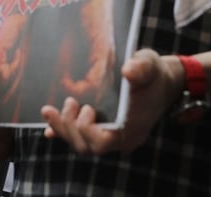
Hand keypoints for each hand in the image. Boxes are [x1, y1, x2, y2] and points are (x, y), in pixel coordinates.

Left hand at [42, 49, 182, 154]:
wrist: (161, 81)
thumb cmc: (154, 74)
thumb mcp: (149, 65)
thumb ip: (141, 68)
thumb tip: (128, 70)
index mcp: (133, 129)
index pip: (103, 142)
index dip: (86, 130)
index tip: (86, 108)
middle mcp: (121, 138)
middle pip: (87, 146)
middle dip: (69, 127)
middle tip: (68, 102)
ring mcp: (111, 136)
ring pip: (81, 144)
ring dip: (63, 129)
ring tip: (51, 110)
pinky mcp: (103, 130)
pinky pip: (80, 137)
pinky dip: (63, 133)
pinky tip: (49, 128)